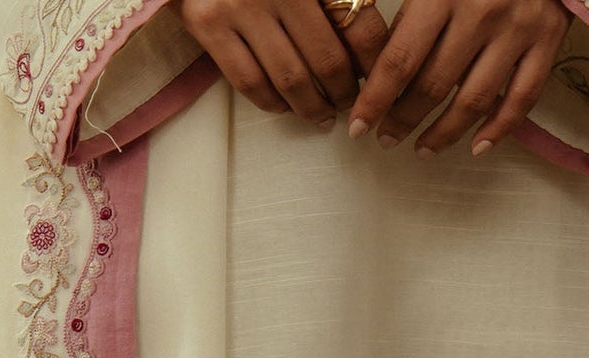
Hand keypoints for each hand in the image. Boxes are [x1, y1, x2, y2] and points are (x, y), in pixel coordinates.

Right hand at [175, 0, 390, 121]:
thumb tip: (365, 46)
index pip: (361, 28)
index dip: (376, 64)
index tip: (380, 81)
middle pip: (328, 61)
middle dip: (345, 93)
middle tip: (351, 104)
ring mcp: (240, 6)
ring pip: (290, 79)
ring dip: (312, 107)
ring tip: (322, 115)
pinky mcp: (208, 24)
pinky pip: (249, 81)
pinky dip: (272, 103)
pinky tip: (284, 107)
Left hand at [348, 0, 565, 155]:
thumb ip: (406, 10)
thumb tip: (376, 64)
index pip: (400, 60)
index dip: (375, 100)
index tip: (358, 126)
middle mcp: (480, 14)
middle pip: (433, 86)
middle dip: (403, 120)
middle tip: (387, 138)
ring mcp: (516, 30)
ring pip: (474, 101)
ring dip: (444, 134)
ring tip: (423, 149)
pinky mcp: (547, 39)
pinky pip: (523, 98)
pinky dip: (500, 129)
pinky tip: (477, 147)